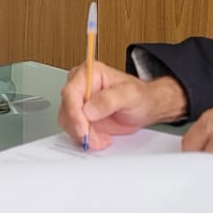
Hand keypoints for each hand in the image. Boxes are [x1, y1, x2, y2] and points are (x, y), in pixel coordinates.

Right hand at [58, 60, 188, 149]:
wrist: (146, 107)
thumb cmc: (141, 97)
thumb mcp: (131, 96)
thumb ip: (110, 99)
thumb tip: (89, 109)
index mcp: (90, 72)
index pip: (71, 93)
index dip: (74, 114)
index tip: (83, 129)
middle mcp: (80, 84)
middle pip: (67, 109)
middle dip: (80, 128)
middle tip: (96, 139)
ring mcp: (78, 100)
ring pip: (67, 121)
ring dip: (83, 135)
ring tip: (102, 138)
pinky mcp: (79, 115)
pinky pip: (73, 129)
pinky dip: (85, 137)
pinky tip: (100, 138)